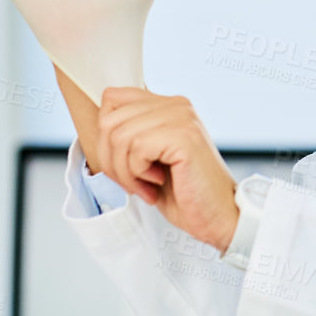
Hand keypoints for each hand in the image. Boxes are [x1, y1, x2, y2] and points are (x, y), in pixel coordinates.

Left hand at [96, 87, 239, 251]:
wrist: (217, 216)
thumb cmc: (183, 192)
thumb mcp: (148, 157)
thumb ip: (129, 134)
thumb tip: (99, 124)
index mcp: (167, 105)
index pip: (112, 99)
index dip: (106, 136)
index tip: (123, 163)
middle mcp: (175, 104)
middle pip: (109, 120)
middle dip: (111, 159)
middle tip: (133, 182)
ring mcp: (181, 117)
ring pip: (120, 136)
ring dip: (125, 170)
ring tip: (146, 185)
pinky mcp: (184, 135)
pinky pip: (137, 148)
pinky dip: (138, 173)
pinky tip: (156, 182)